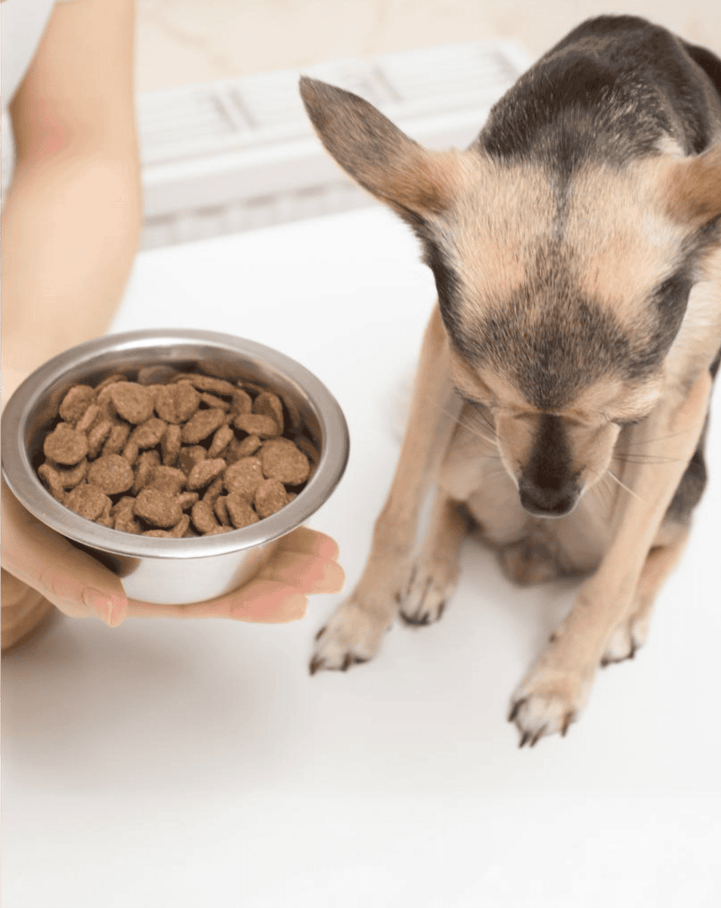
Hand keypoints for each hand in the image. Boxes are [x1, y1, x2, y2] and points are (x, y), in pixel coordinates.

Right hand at [1, 479, 342, 646]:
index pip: (187, 600)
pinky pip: (218, 485)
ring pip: (228, 532)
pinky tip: (287, 494)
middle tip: (329, 566)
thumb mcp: (10, 527)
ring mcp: (158, 506)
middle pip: (222, 569)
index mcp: (112, 572)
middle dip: (278, 571)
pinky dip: (253, 490)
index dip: (242, 602)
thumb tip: (114, 615)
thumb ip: (58, 571)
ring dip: (278, 538)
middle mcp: (142, 546)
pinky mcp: (168, 465)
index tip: (292, 601)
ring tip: (323, 541)